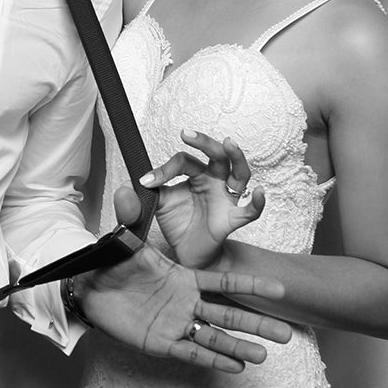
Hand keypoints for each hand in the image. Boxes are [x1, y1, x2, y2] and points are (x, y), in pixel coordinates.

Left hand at [74, 239, 290, 372]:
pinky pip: (191, 353)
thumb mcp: (125, 242)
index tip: (278, 287)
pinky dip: (213, 360)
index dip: (250, 285)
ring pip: (214, 336)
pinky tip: (236, 368)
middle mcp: (186, 302)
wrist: (89, 289)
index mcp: (184, 278)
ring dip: (239, 347)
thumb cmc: (111, 265)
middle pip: (228, 314)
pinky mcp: (162, 342)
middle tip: (287, 333)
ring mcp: (176, 323)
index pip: (222, 283)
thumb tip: (129, 188)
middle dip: (256, 323)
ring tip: (265, 356)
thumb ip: (132, 218)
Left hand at [139, 130, 265, 269]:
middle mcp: (214, 182)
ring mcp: (226, 199)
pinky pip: (250, 211)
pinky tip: (260, 192)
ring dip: (236, 157)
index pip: (184, 161)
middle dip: (204, 142)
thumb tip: (127, 184)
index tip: (146, 182)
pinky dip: (258, 202)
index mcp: (196, 175)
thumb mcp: (159, 204)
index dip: (164, 169)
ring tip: (230, 143)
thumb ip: (146, 192)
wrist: (189, 253)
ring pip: (239, 174)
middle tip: (187, 133)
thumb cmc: (180, 224)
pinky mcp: (231, 220)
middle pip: (216, 156)